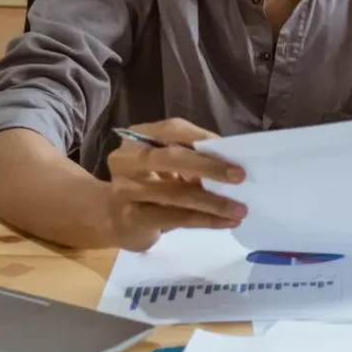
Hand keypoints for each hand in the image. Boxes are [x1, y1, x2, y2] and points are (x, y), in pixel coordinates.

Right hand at [106, 119, 246, 251]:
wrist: (110, 218)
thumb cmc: (150, 183)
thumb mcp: (166, 164)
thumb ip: (191, 157)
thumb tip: (233, 160)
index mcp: (138, 137)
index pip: (172, 130)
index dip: (202, 137)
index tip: (233, 149)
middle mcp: (126, 160)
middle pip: (171, 158)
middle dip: (209, 167)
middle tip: (240, 177)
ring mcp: (125, 190)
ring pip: (176, 194)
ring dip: (214, 202)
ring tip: (240, 209)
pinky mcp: (131, 219)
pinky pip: (175, 218)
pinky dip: (205, 220)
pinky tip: (226, 222)